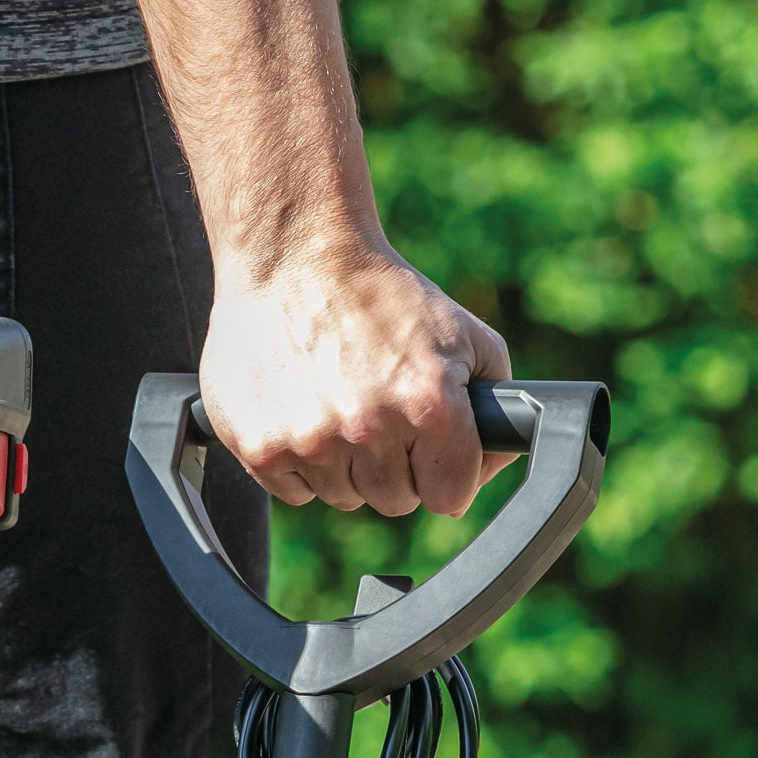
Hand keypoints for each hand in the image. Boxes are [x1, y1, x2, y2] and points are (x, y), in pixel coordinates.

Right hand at [200, 236, 513, 516]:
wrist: (293, 256)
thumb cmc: (381, 294)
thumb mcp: (465, 334)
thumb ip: (496, 404)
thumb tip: (487, 468)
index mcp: (429, 404)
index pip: (450, 497)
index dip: (444, 473)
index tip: (430, 451)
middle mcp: (370, 428)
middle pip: (394, 500)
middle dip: (394, 465)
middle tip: (379, 413)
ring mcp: (310, 442)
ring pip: (342, 497)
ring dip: (345, 465)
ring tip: (337, 404)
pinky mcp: (261, 448)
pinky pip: (294, 491)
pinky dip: (300, 462)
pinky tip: (302, 411)